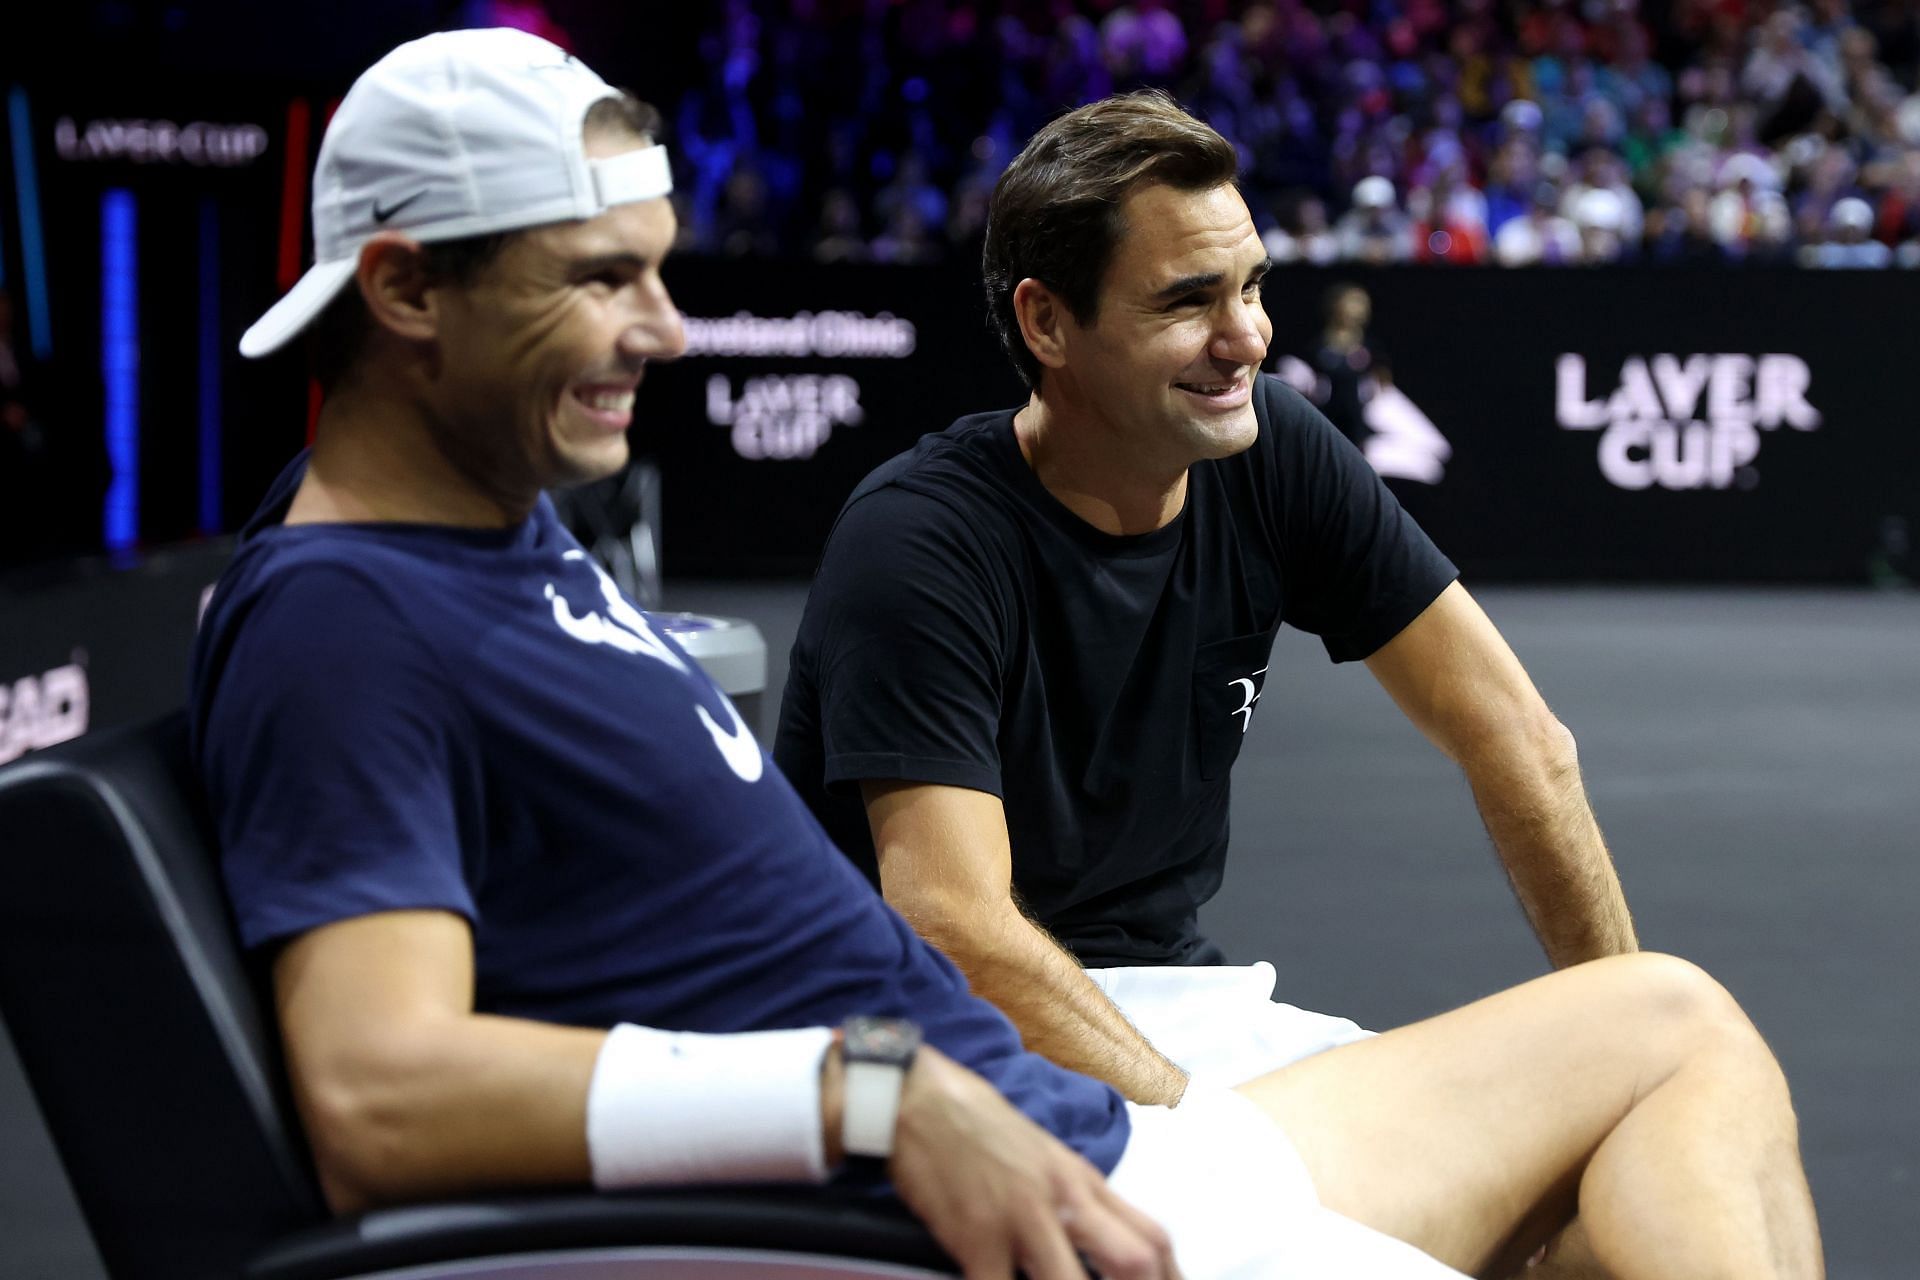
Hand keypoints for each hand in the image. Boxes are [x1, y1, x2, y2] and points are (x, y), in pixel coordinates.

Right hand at [888, 1046, 1180, 1279]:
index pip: (1152, 1237)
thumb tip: (1092, 1240)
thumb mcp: (1039, 1152)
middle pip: (1135, 1261)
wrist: (915, 1097)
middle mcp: (1062, 1197)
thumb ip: (1069, 1196)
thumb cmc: (971, 1121)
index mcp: (1081, 1179)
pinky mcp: (976, 1235)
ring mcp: (1022, 1216)